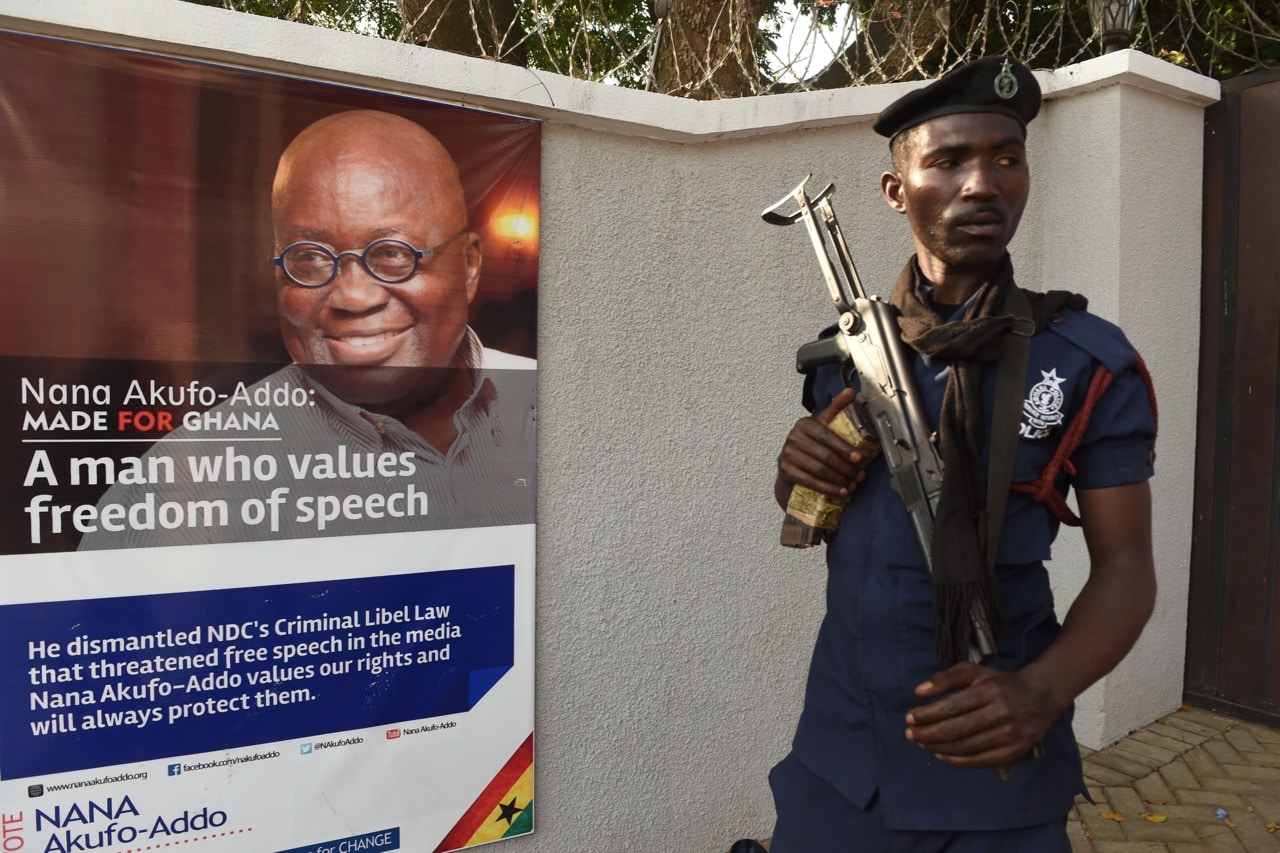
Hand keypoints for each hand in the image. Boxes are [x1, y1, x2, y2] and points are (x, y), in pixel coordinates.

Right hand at [775, 388, 867, 504]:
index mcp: (804, 424)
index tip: (859, 459)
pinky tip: (839, 492)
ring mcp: (787, 455)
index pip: (828, 437)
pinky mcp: (785, 470)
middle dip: (845, 468)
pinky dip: (827, 488)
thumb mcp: (822, 424)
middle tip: (859, 476)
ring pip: (819, 470)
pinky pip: (809, 481)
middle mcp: (793, 437)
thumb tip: (852, 391)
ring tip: (852, 485)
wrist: (790, 465)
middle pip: (825, 456)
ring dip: (838, 480)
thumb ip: (836, 408)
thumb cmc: (812, 444)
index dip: (844, 449)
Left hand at [903, 662, 1062, 768]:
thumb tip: (919, 692)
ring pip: (966, 747)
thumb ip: (946, 678)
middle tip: (910, 734)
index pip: (952, 707)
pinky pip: (980, 761)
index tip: (910, 718)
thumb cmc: (1000, 683)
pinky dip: (956, 760)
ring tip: (922, 743)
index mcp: (991, 690)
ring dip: (938, 747)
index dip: (927, 714)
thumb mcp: (974, 671)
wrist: (1041, 696)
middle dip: (928, 733)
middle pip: (957, 729)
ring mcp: (1011, 735)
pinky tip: (941, 754)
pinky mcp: (1015, 752)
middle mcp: (1002, 713)